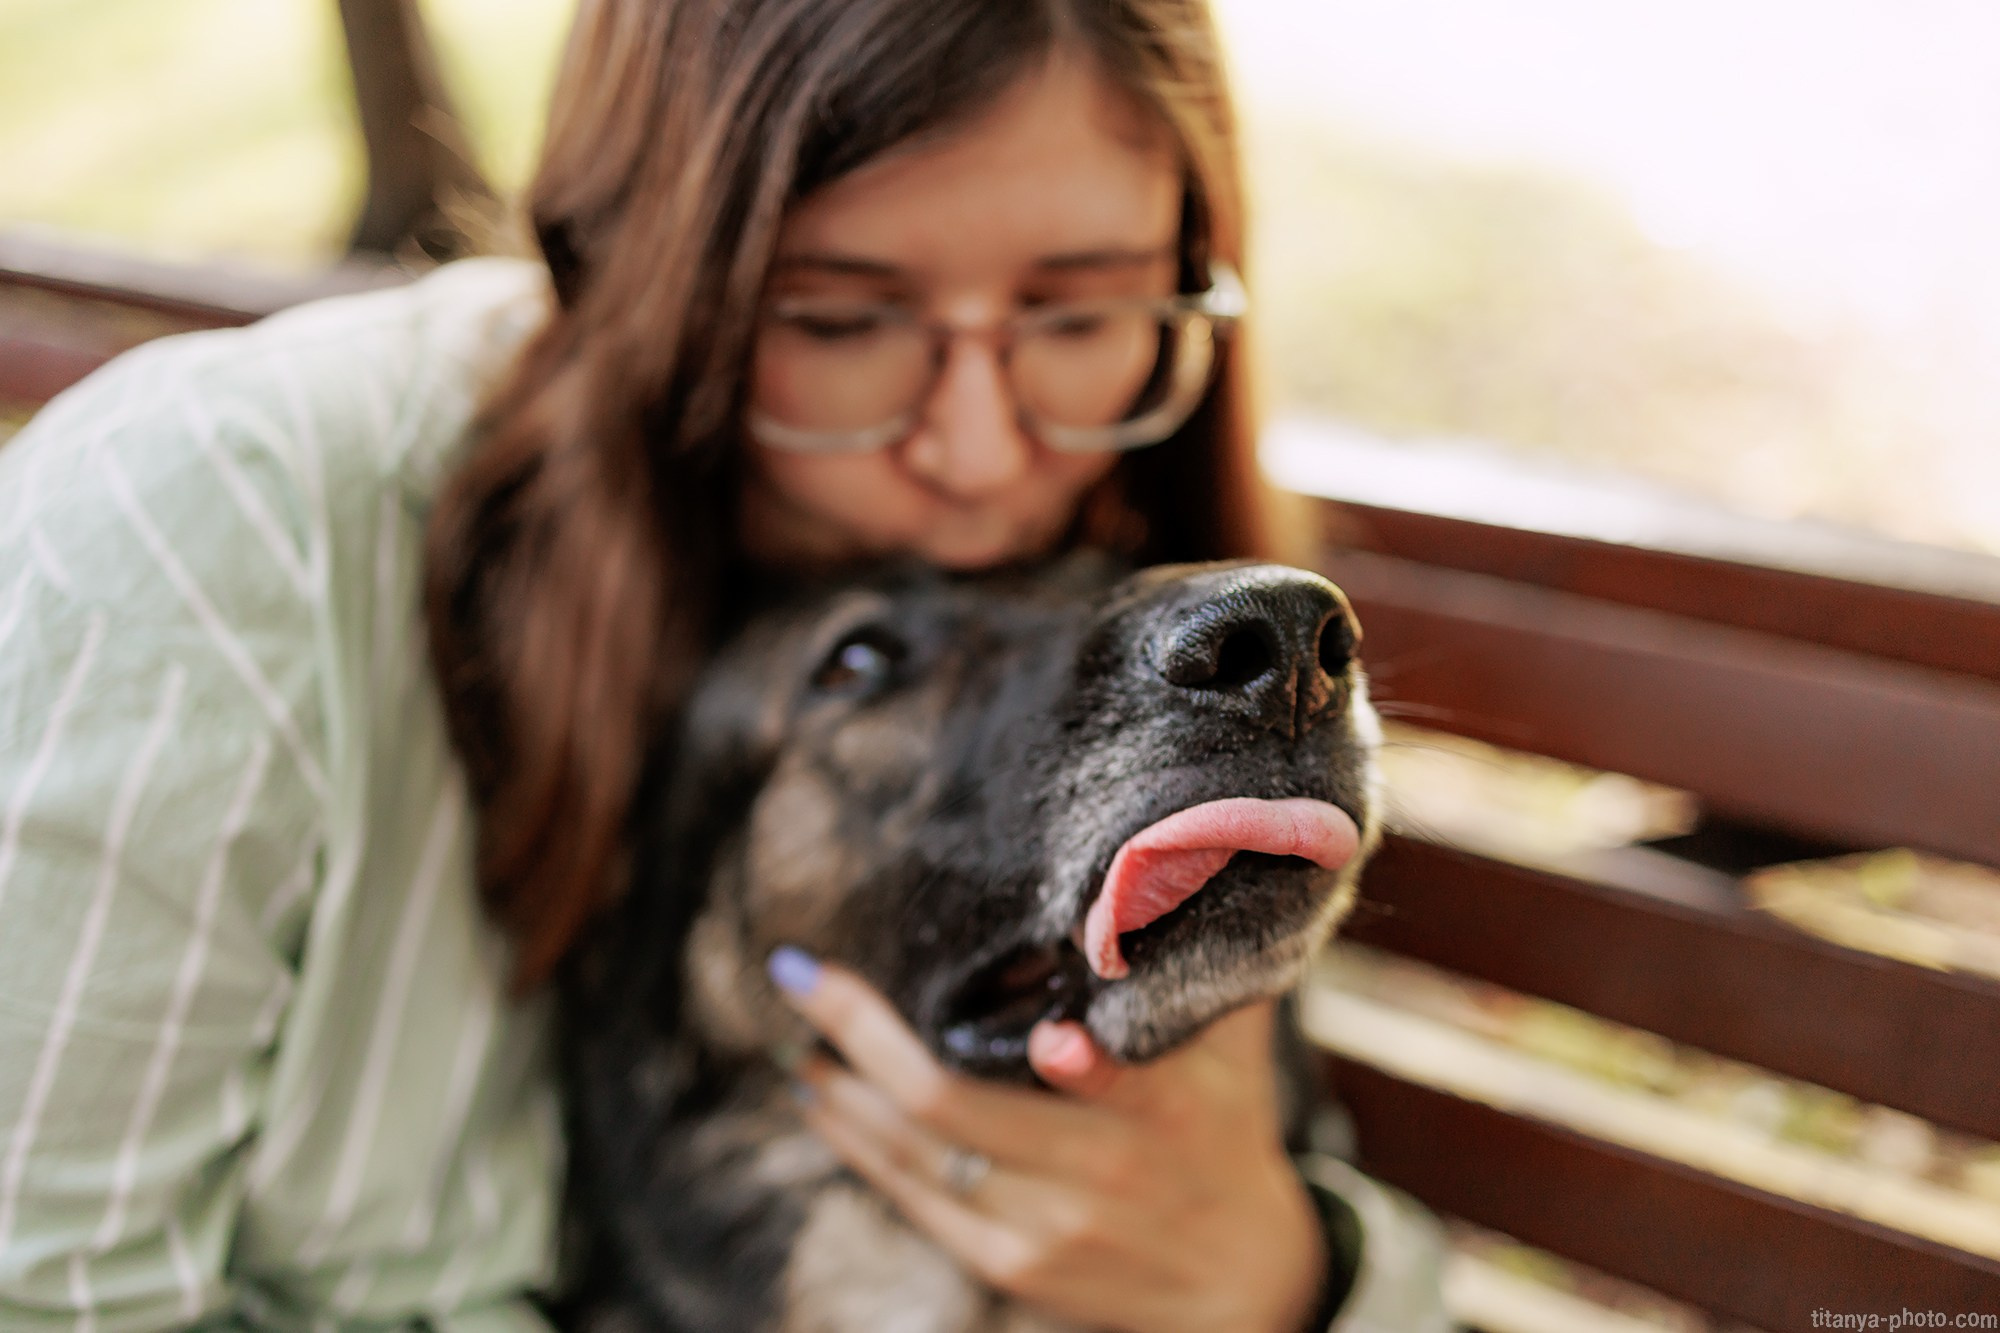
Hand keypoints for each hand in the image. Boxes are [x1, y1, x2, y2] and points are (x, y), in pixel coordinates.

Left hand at [769, 950, 1327, 1332]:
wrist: (1238, 1284)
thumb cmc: (1226, 1132)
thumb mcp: (1234, 1050)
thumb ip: (1197, 963)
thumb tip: (1168, 850)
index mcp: (1164, 1109)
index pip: (1111, 1075)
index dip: (1077, 1062)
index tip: (1038, 1028)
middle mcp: (1099, 1171)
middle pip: (952, 1102)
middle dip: (861, 1035)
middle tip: (798, 975)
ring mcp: (1046, 1227)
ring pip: (915, 1151)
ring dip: (841, 1090)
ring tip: (794, 1035)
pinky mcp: (1009, 1265)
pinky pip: (912, 1197)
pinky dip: (857, 1144)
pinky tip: (823, 1101)